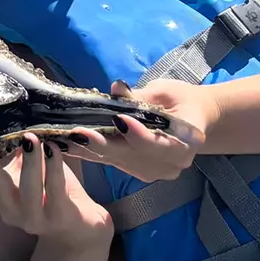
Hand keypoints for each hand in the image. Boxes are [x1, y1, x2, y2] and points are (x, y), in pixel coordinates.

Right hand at [0, 137, 113, 248]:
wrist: (80, 225)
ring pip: (29, 192)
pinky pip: (56, 191)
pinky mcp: (61, 218)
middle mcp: (12, 212)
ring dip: (30, 164)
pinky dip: (54, 168)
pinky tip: (54, 150)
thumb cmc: (48, 190)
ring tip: (30, 139)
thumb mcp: (24, 172)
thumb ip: (9, 155)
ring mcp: (36, 219)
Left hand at [58, 82, 198, 183]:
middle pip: (136, 157)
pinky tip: (70, 146)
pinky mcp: (139, 171)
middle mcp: (174, 164)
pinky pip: (113, 163)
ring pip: (121, 162)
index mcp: (188, 142)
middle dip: (106, 145)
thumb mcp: (164, 91)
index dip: (139, 135)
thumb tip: (116, 89)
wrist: (191, 118)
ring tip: (68, 139)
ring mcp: (156, 171)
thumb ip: (141, 95)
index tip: (118, 119)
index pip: (161, 144)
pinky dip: (92, 154)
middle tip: (79, 133)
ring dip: (93, 151)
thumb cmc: (180, 100)